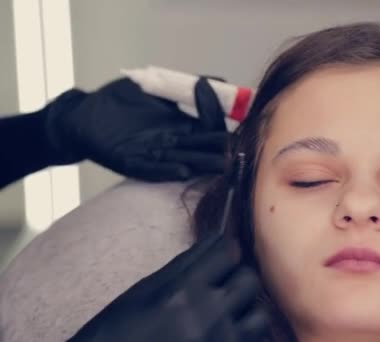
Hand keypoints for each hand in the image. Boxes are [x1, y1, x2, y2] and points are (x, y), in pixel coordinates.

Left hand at [45, 78, 228, 180]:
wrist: (84, 115)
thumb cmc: (120, 101)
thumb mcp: (154, 87)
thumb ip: (184, 85)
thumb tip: (220, 81)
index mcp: (182, 126)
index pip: (210, 126)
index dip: (220, 120)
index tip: (232, 109)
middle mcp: (173, 143)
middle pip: (203, 148)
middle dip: (218, 148)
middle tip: (233, 145)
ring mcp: (154, 155)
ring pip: (185, 162)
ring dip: (200, 164)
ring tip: (218, 165)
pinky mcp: (132, 163)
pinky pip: (154, 170)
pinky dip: (168, 170)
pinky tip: (183, 171)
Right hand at [68, 233, 269, 341]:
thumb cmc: (116, 333)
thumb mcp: (142, 294)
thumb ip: (182, 267)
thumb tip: (215, 241)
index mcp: (182, 291)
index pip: (227, 252)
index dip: (225, 252)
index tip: (221, 258)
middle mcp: (207, 316)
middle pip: (249, 280)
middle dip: (237, 280)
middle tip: (222, 289)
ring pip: (259, 316)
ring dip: (246, 314)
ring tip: (225, 319)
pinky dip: (243, 337)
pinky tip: (222, 337)